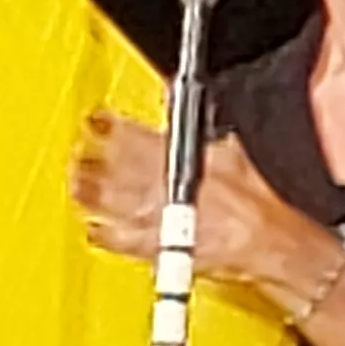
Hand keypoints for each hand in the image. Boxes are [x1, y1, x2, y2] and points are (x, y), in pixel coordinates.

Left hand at [70, 118, 312, 294]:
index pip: (132, 135)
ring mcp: (156, 218)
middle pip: (113, 168)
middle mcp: (162, 188)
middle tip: (78, 152)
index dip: (108, 125)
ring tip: (78, 184)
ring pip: (109, 201)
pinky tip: (93, 229)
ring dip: (89, 192)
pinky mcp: (156, 248)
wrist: (265, 242)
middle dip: (92, 158)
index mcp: (179, 159)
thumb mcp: (230, 150)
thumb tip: (176, 97)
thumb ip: (193, 123)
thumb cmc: (254, 201)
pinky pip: (120, 240)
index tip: (95, 120)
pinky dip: (103, 234)